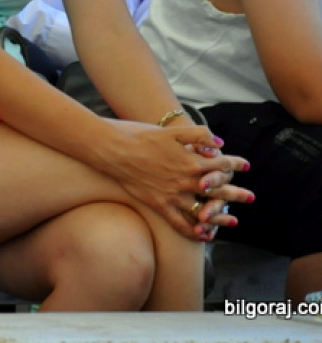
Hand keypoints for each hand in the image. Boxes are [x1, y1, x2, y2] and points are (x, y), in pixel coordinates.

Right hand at [106, 122, 252, 238]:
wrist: (117, 152)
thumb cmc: (144, 139)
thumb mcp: (173, 132)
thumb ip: (199, 135)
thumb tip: (220, 144)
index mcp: (191, 162)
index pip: (221, 165)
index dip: (235, 164)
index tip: (245, 165)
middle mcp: (185, 181)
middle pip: (218, 191)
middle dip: (236, 194)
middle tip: (250, 197)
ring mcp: (173, 196)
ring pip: (203, 211)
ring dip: (220, 217)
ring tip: (233, 221)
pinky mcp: (160, 205)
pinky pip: (180, 223)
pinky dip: (194, 231)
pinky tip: (204, 235)